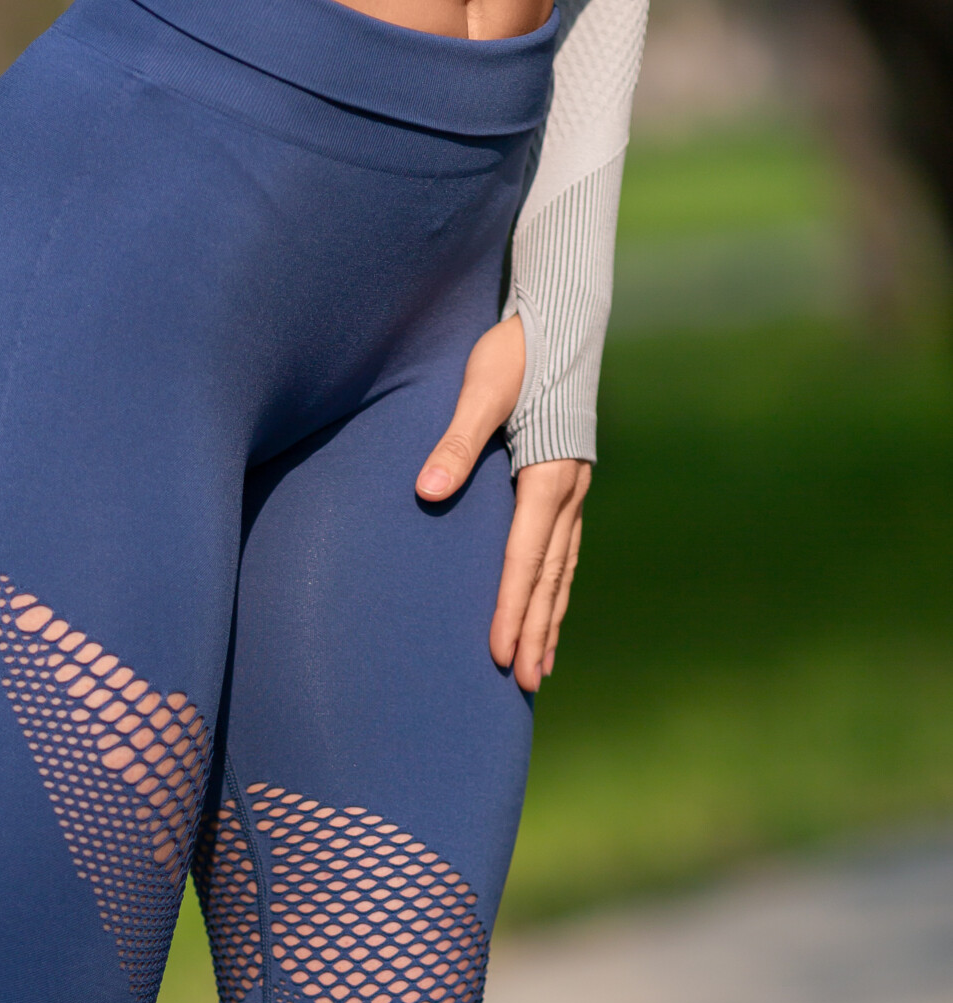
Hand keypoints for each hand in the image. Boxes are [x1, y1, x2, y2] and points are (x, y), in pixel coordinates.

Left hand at [414, 314, 590, 691]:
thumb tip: (428, 492)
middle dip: (536, 632)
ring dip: (550, 620)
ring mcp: (573, 489)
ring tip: (541, 668)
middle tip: (526, 684)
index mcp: (547, 475)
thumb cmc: (515, 350)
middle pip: (549, 577)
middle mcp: (568, 490)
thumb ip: (455, 440)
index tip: (502, 653)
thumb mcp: (481, 388)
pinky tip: (548, 612)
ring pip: (562, 570)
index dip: (512, 608)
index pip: (525, 558)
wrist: (561, 318)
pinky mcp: (566, 484)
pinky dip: (556, 589)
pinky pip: (563, 551)